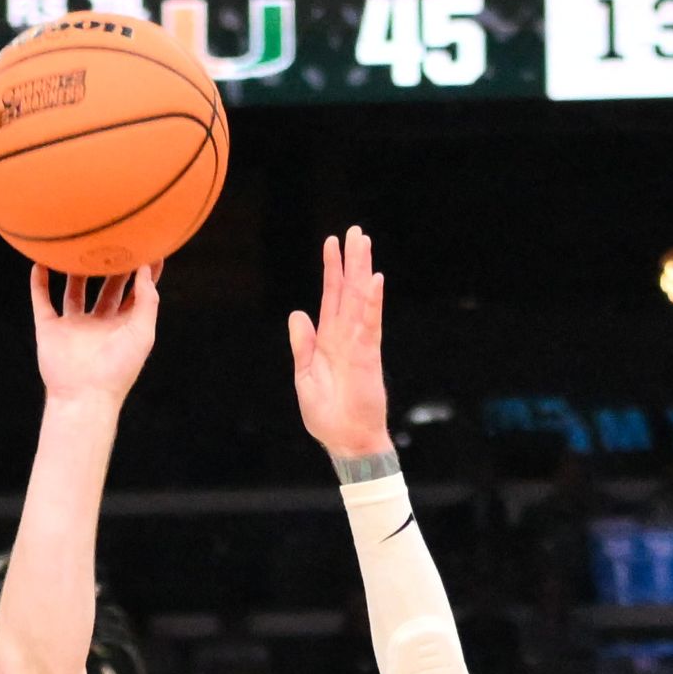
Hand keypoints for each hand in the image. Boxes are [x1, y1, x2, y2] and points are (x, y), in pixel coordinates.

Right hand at [29, 258, 160, 404]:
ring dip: (74, 270)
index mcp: (124, 326)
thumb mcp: (142, 332)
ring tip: (77, 245)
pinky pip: (42, 301)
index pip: (136, 292)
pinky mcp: (50, 330)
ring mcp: (74, 326)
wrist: (84, 397)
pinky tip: (39, 262)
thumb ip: (147, 300)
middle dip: (111, 264)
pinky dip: (39, 283)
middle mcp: (99, 324)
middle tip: (113, 237)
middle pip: (106, 287)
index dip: (143, 271)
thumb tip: (145, 268)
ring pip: (74, 290)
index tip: (148, 245)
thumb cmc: (118, 369)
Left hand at [286, 224, 391, 459]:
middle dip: (351, 261)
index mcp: (329, 341)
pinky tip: (374, 280)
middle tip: (356, 232)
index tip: (332, 243)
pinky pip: (370, 324)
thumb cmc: (328, 416)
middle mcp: (346, 337)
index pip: (332, 298)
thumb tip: (298, 313)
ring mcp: (359, 344)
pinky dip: (371, 302)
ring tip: (364, 243)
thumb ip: (302, 345)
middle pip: (349, 291)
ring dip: (362, 271)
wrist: (346, 441)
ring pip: (360, 299)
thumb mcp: (305, 376)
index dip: (332, 270)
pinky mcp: (368, 356)